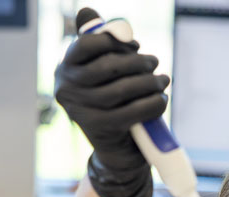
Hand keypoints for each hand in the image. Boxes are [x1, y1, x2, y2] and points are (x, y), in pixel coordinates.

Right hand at [54, 21, 168, 196]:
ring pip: (123, 88)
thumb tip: (95, 15)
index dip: (116, 41)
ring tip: (163, 81)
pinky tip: (161, 99)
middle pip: (109, 66)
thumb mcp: (105, 72)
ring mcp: (81, 110)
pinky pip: (134, 111)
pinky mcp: (100, 129)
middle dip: (139, 62)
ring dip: (151, 82)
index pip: (87, 43)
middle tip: (155, 63)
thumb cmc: (112, 102)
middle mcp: (66, 87)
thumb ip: (101, 42)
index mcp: (65, 67)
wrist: (116, 149)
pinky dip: (153, 103)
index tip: (135, 45)